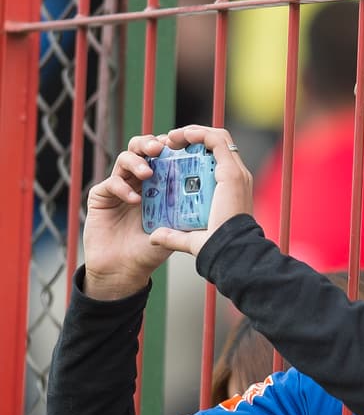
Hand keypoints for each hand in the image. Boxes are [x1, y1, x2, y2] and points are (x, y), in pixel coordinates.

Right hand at [82, 135, 177, 299]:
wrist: (125, 270)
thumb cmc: (152, 249)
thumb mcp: (177, 228)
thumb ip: (189, 211)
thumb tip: (212, 193)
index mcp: (159, 184)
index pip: (165, 155)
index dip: (172, 147)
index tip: (182, 146)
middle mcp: (138, 181)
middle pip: (143, 148)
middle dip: (151, 143)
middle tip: (160, 149)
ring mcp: (118, 186)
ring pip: (124, 158)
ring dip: (137, 162)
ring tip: (147, 174)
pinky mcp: (100, 196)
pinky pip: (111, 182)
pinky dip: (123, 187)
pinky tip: (134, 200)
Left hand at [146, 125, 253, 258]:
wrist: (229, 251)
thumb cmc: (216, 248)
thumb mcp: (191, 237)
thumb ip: (173, 235)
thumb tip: (154, 237)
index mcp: (232, 188)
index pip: (217, 158)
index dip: (195, 151)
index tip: (172, 155)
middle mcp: (238, 177)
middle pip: (217, 144)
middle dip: (192, 138)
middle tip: (170, 143)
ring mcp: (236, 173)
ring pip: (218, 137)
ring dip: (193, 132)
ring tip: (171, 137)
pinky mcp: (231, 172)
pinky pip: (216, 141)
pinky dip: (198, 134)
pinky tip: (179, 136)